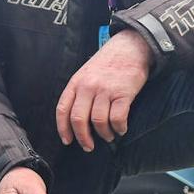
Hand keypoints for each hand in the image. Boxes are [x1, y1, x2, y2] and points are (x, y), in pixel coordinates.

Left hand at [56, 29, 151, 151]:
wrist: (130, 47)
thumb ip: (79, 93)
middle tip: (88, 146)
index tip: (67, 141)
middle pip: (78, 119)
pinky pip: (118, 118)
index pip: (63, 109)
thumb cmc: (107, 64)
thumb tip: (75, 120)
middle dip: (82, 137)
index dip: (63, 128)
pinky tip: (121, 129)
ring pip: (98, 121)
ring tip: (108, 136)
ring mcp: (105, 90)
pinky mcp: (123, 93)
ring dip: (104, 134)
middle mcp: (88, 87)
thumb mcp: (85, 74)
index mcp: (76, 83)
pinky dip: (119, 128)